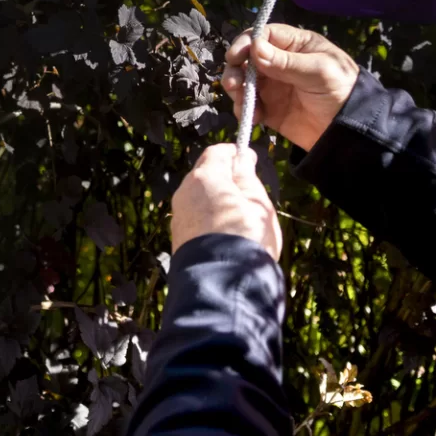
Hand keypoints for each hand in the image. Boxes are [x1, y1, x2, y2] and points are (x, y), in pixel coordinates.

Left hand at [170, 144, 281, 258]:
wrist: (220, 283)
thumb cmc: (246, 236)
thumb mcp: (257, 202)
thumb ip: (247, 176)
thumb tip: (242, 157)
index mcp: (205, 176)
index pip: (217, 152)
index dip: (234, 154)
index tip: (249, 161)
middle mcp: (185, 191)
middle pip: (206, 174)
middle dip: (226, 179)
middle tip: (249, 193)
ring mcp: (178, 215)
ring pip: (200, 198)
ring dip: (217, 201)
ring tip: (241, 219)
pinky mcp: (178, 237)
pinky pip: (196, 219)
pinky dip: (210, 220)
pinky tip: (226, 235)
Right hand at [220, 23, 357, 151]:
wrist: (348, 130)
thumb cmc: (341, 90)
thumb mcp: (318, 72)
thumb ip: (286, 62)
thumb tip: (255, 48)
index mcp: (295, 45)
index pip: (263, 35)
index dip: (246, 43)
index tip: (236, 56)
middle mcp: (279, 63)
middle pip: (247, 58)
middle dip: (236, 68)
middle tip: (233, 83)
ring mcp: (273, 86)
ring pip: (244, 82)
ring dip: (237, 90)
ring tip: (243, 102)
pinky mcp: (270, 109)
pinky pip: (249, 106)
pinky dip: (245, 110)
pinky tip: (253, 116)